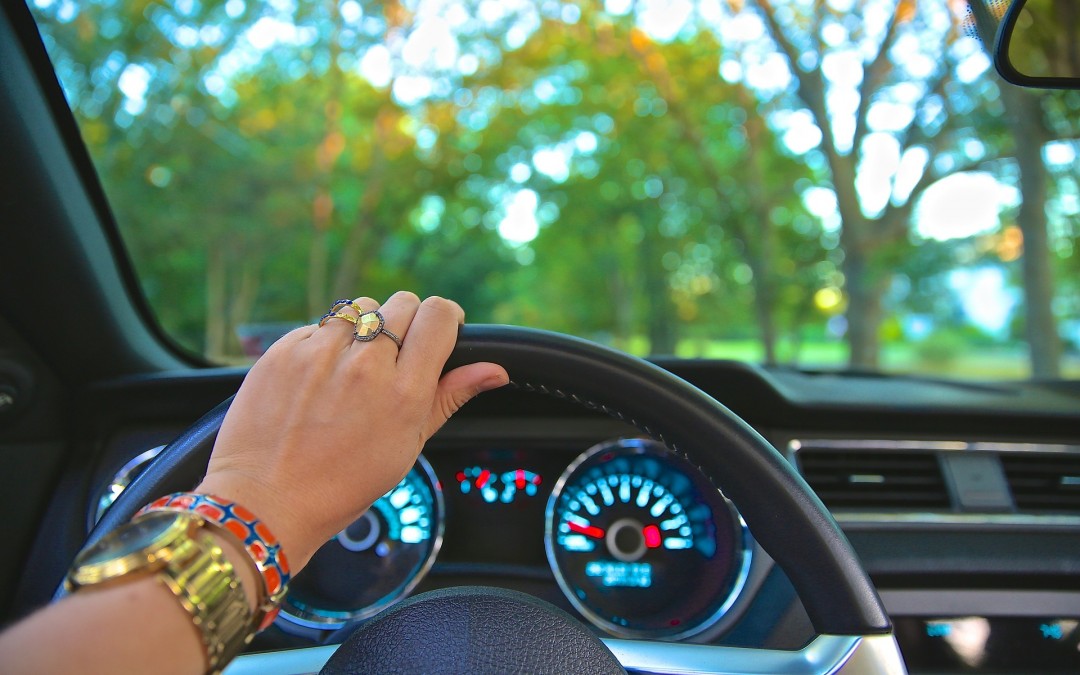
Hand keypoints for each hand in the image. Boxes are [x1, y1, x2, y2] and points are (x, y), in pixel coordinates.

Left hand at [195, 292, 507, 569]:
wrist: (266, 502)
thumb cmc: (343, 484)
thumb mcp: (408, 446)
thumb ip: (449, 396)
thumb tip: (495, 370)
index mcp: (403, 393)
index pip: (437, 315)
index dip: (444, 319)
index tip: (438, 332)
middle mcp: (364, 365)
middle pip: (402, 302)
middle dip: (405, 323)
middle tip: (393, 359)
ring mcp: (320, 354)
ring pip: (360, 307)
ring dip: (364, 329)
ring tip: (352, 369)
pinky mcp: (283, 351)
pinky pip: (318, 326)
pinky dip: (324, 344)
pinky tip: (318, 380)